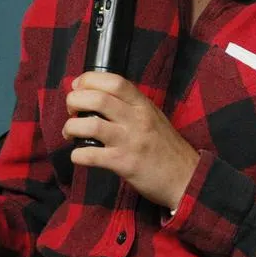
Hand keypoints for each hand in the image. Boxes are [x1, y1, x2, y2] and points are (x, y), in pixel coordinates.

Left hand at [63, 72, 199, 210]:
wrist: (186, 177)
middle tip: (71, 110)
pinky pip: (92, 155)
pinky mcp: (124, 163)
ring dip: (71, 127)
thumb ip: (130, 105)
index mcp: (142, 104)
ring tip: (70, 133)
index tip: (77, 86)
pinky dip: (77, 155)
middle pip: (97, 98)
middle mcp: (136, 119)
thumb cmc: (165, 147)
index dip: (90, 79)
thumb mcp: (152, 116)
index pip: (114, 81)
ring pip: (90, 125)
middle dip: (74, 101)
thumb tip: (97, 96)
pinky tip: (78, 155)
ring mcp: (130, 141)